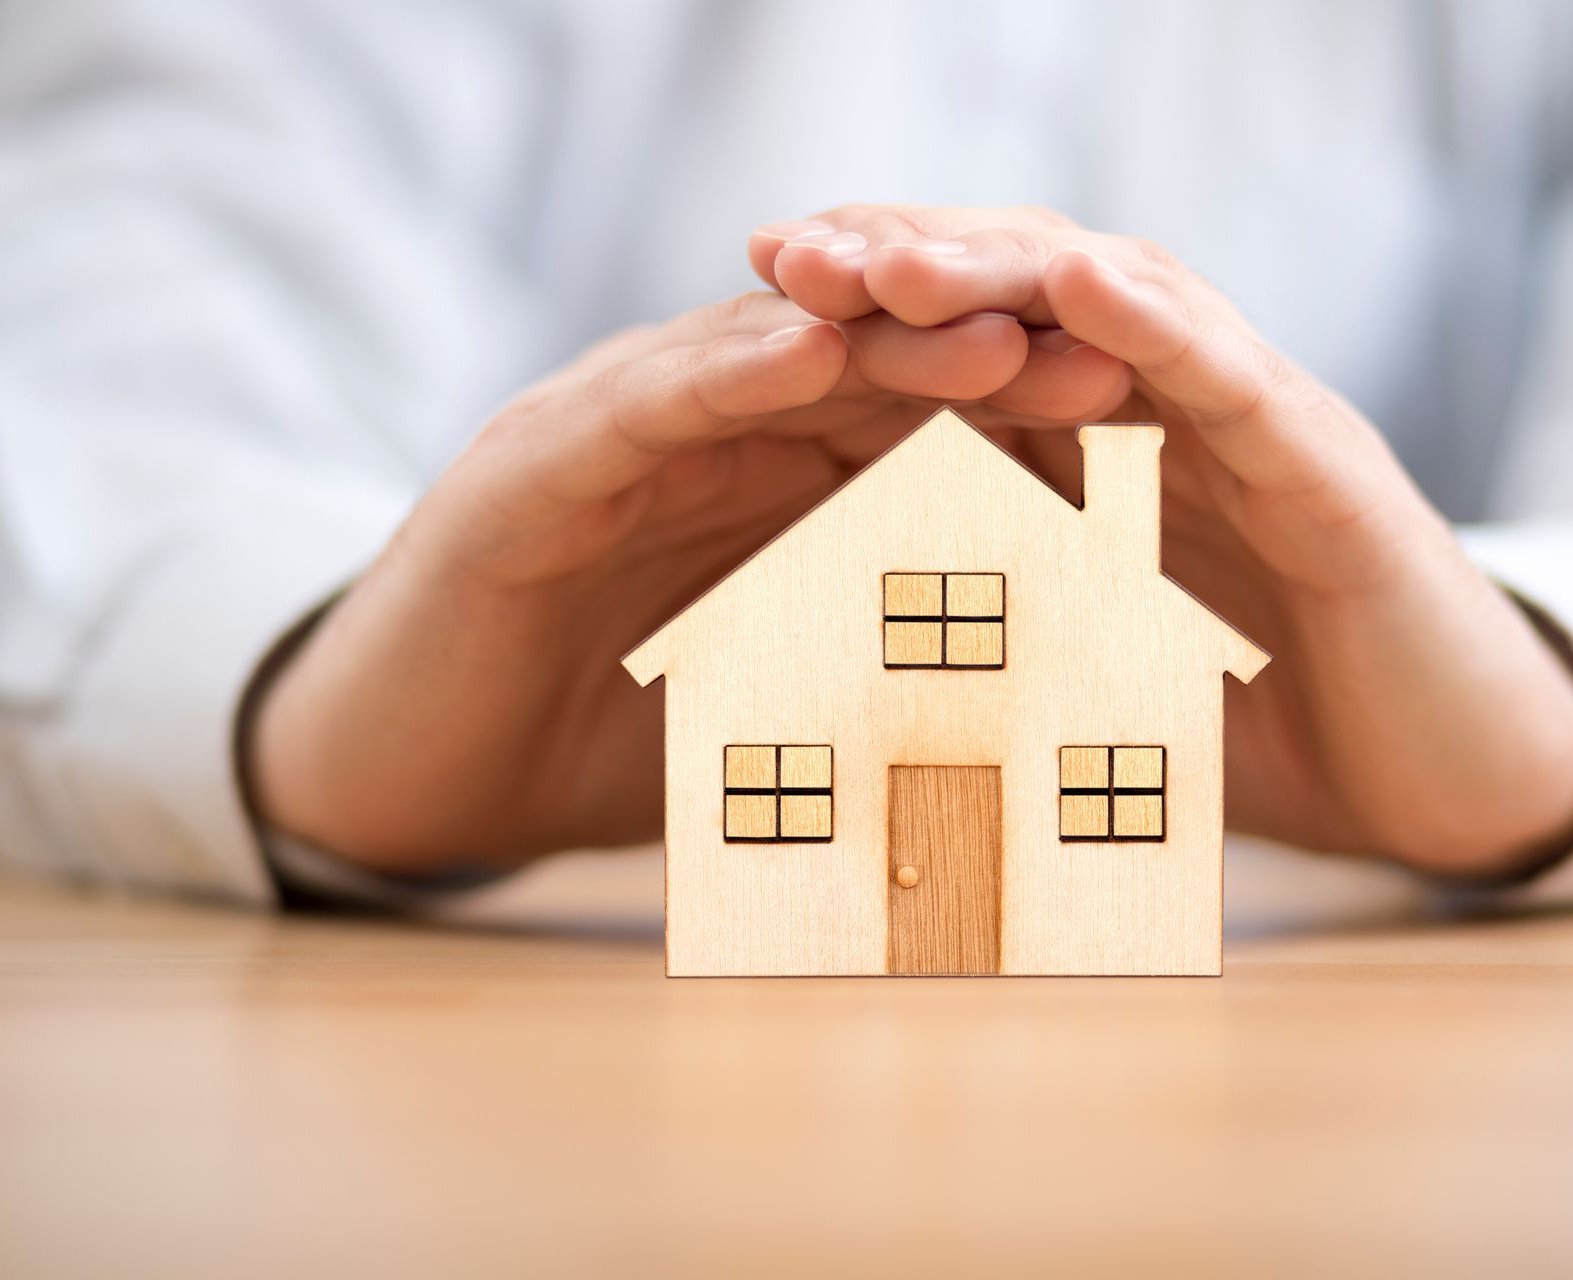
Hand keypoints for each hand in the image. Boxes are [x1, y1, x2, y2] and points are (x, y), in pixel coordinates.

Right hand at [247, 290, 1131, 870]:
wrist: (414, 777)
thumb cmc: (605, 750)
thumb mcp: (773, 717)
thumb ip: (883, 693)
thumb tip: (1048, 747)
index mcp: (772, 483)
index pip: (923, 426)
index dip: (1038, 420)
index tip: (1158, 429)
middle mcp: (704, 434)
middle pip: (867, 368)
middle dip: (993, 355)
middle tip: (1121, 354)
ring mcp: (613, 433)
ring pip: (763, 357)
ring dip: (880, 341)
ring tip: (997, 332)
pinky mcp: (528, 464)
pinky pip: (635, 401)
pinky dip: (718, 371)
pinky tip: (802, 351)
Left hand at [750, 205, 1572, 876]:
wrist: (1448, 785)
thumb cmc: (1263, 738)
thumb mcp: (1089, 681)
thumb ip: (990, 642)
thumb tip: (826, 684)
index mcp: (1108, 453)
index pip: (976, 345)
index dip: (864, 314)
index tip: (747, 300)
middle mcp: (1176, 414)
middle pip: (1031, 295)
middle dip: (907, 263)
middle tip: (781, 254)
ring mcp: (1257, 429)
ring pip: (1125, 307)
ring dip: (1006, 268)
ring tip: (891, 257)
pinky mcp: (1333, 475)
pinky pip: (1239, 381)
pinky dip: (1163, 326)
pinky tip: (1083, 283)